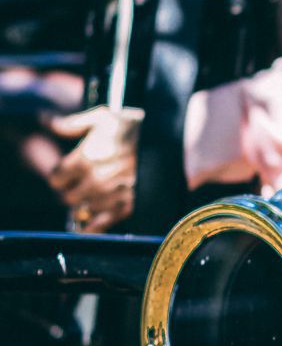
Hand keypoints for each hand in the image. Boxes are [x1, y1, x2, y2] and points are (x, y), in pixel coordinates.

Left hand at [46, 105, 143, 232]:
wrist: (168, 141)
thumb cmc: (135, 127)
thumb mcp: (103, 118)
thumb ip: (72, 124)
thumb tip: (48, 123)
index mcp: (85, 158)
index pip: (57, 178)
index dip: (59, 176)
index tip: (64, 174)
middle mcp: (95, 179)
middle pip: (67, 198)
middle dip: (70, 192)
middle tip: (76, 187)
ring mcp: (111, 195)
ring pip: (83, 210)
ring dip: (84, 205)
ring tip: (90, 198)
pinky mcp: (127, 205)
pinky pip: (101, 224)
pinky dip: (92, 227)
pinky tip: (88, 226)